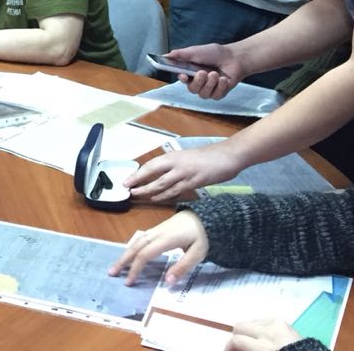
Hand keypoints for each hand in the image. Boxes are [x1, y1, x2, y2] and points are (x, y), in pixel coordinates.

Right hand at [107, 211, 207, 285]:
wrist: (202, 216)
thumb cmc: (201, 235)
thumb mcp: (198, 253)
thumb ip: (182, 267)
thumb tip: (167, 282)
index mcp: (165, 239)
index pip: (145, 254)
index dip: (135, 268)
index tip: (128, 281)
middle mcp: (156, 233)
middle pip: (135, 246)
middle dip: (122, 260)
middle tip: (111, 273)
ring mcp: (155, 230)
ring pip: (135, 241)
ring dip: (124, 253)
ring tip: (116, 266)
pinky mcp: (156, 229)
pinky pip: (139, 238)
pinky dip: (131, 247)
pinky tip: (128, 255)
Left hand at [123, 142, 241, 201]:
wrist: (227, 156)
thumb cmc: (207, 156)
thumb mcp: (187, 157)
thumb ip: (174, 164)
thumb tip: (160, 172)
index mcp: (173, 156)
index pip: (150, 165)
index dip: (137, 174)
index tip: (126, 181)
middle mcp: (176, 163)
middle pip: (153, 175)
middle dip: (139, 183)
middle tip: (129, 191)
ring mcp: (185, 173)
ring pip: (163, 184)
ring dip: (149, 191)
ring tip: (139, 195)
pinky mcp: (194, 182)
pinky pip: (176, 191)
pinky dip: (165, 196)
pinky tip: (157, 199)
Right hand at [167, 43, 242, 98]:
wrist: (234, 58)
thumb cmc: (214, 53)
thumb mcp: (195, 51)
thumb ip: (180, 54)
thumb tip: (165, 56)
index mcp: (190, 72)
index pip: (182, 79)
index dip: (182, 79)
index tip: (184, 76)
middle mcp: (198, 82)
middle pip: (192, 89)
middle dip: (198, 81)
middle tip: (203, 72)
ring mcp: (208, 89)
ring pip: (203, 94)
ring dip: (210, 83)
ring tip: (216, 74)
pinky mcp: (218, 94)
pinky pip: (215, 96)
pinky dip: (220, 87)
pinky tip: (224, 79)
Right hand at [226, 319, 300, 350]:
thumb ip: (246, 350)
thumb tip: (234, 348)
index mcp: (264, 345)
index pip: (237, 340)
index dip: (228, 347)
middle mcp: (270, 330)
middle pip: (240, 326)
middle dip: (236, 337)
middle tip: (238, 348)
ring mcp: (278, 323)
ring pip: (251, 321)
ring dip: (248, 332)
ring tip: (252, 343)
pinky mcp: (284, 322)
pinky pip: (264, 321)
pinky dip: (260, 329)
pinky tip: (264, 339)